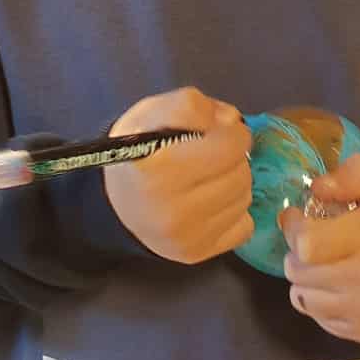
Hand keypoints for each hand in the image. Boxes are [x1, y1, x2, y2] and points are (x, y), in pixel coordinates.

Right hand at [104, 88, 251, 264]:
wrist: (114, 206)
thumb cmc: (137, 155)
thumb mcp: (150, 114)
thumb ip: (189, 106)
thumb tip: (230, 121)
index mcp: (161, 168)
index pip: (232, 145)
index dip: (232, 132)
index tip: (219, 133)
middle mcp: (174, 209)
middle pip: (241, 173)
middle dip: (233, 159)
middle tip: (211, 157)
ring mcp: (187, 236)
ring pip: (245, 199)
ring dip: (234, 185)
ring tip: (207, 180)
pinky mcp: (196, 254)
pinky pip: (244, 227)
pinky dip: (233, 213)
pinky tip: (210, 205)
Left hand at [282, 156, 359, 343]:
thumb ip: (354, 175)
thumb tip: (317, 187)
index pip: (305, 244)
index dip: (294, 229)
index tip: (299, 220)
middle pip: (298, 271)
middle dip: (298, 253)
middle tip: (315, 243)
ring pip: (302, 298)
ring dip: (306, 280)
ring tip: (327, 265)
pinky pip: (318, 318)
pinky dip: (321, 301)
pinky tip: (339, 287)